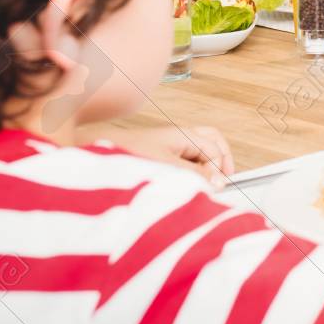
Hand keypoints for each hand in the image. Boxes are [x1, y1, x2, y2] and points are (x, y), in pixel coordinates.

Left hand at [93, 124, 234, 187]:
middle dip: (223, 158)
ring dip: (211, 162)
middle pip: (213, 140)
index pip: (214, 148)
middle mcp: (179, 135)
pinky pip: (190, 154)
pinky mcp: (163, 152)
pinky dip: (197, 166)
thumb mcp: (165, 167)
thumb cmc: (127, 155)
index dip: (218, 169)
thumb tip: (218, 182)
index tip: (214, 188)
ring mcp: (171, 142)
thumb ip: (193, 174)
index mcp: (182, 134)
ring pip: (203, 145)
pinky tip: (192, 181)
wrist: (99, 153)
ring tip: (211, 182)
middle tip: (224, 180)